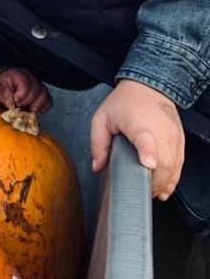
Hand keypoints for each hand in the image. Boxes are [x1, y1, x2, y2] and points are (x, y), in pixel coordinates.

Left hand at [0, 68, 50, 112]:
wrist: (4, 86)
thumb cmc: (1, 88)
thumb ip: (4, 95)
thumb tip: (11, 104)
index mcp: (20, 74)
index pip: (26, 86)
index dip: (21, 97)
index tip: (15, 101)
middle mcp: (32, 77)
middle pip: (37, 91)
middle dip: (27, 102)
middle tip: (19, 106)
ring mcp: (39, 85)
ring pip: (45, 96)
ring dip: (36, 106)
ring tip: (26, 108)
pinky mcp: (42, 93)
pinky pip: (48, 101)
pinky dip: (42, 108)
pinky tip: (32, 109)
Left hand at [90, 79, 183, 199]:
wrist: (148, 86)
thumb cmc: (125, 102)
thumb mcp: (102, 118)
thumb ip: (98, 143)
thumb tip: (97, 166)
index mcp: (139, 124)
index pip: (147, 139)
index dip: (148, 152)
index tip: (148, 163)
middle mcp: (160, 130)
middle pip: (164, 161)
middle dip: (154, 181)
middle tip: (141, 190)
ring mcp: (172, 136)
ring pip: (175, 166)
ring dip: (165, 183)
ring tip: (152, 192)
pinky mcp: (179, 139)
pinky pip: (180, 163)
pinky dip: (174, 177)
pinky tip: (165, 187)